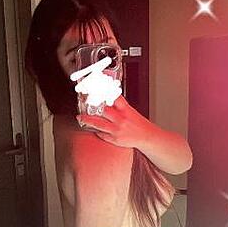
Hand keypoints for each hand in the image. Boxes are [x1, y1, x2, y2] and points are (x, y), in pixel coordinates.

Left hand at [77, 95, 193, 173]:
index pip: (114, 97)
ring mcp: (117, 130)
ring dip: (88, 120)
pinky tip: (90, 128)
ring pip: (99, 124)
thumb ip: (119, 106)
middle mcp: (121, 119)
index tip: (95, 87)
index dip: (103, 92)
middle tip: (83, 101)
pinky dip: (96, 131)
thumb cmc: (138, 123)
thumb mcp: (130, 111)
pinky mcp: (115, 139)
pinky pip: (102, 134)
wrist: (147, 137)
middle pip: (104, 110)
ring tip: (80, 117)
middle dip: (92, 105)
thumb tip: (107, 98)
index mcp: (126, 109)